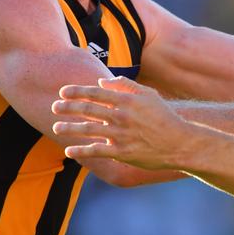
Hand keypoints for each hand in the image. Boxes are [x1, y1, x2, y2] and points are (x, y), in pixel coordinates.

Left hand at [52, 77, 186, 168]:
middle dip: (67, 108)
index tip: (62, 92)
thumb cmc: (164, 117)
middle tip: (54, 108)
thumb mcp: (148, 95)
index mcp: (126, 100)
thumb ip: (125, 85)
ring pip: (88, 130)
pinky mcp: (122, 152)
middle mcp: (121, 116)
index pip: (95, 93)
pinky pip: (96, 151)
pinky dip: (81, 151)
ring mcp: (120, 135)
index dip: (76, 92)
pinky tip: (69, 151)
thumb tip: (102, 82)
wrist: (179, 143)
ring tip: (56, 128)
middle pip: (87, 110)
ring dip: (70, 128)